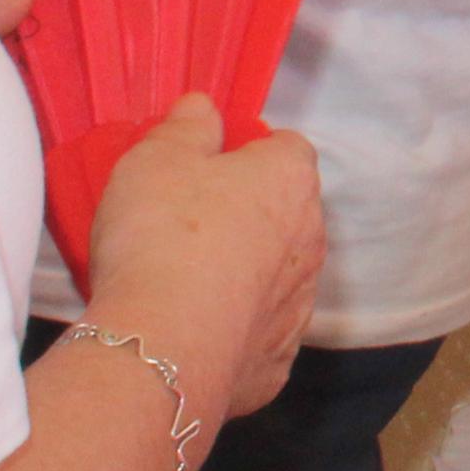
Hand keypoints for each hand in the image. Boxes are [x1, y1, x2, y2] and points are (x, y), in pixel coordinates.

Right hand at [82, 95, 325, 423]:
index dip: (247, 152)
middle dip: (248, 213)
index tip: (207, 166)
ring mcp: (299, 306)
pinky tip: (192, 333)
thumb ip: (186, 126)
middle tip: (187, 224)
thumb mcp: (157, 158)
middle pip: (287, 212)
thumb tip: (204, 106)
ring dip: (245, 274)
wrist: (161, 347)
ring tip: (184, 284)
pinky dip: (234, 331)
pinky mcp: (276, 364)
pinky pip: (259, 335)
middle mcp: (312, 241)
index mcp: (291, 181)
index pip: (286, 148)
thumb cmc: (162, 236)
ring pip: (278, 276)